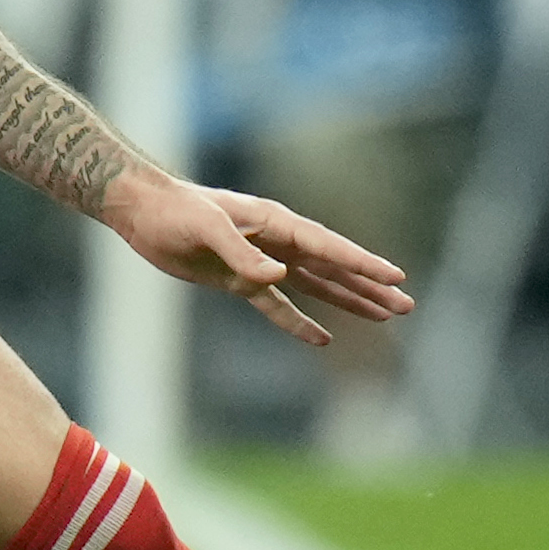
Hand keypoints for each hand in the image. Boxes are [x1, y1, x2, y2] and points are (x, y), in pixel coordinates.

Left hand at [104, 172, 414, 351]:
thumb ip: (241, 253)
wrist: (141, 211)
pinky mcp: (238, 281)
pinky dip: (298, 322)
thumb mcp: (206, 227)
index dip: (362, 264)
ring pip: (314, 286)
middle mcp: (274, 242)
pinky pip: (276, 306)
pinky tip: (321, 339)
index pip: (327, 247)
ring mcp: (259, 263)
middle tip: (406, 305)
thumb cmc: (174, 210)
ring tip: (383, 316)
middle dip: (369, 286)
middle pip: (332, 268)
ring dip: (347, 300)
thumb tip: (279, 278)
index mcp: (274, 224)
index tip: (396, 278)